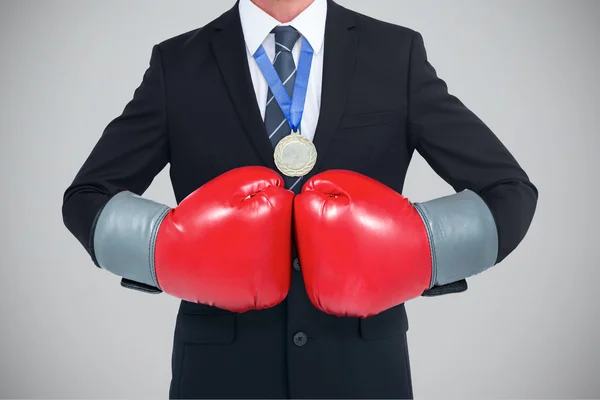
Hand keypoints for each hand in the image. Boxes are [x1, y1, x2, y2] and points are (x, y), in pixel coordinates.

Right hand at [155, 166, 293, 311]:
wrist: (168, 254)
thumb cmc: (196, 220)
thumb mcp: (230, 186)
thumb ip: (263, 180)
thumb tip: (283, 188)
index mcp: (276, 231)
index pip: (286, 206)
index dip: (261, 199)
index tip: (241, 207)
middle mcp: (278, 265)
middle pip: (284, 234)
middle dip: (264, 226)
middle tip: (234, 227)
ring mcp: (266, 288)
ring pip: (275, 256)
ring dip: (259, 248)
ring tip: (231, 244)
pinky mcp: (256, 299)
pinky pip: (263, 277)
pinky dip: (250, 268)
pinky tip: (232, 260)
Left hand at [294, 169, 430, 317]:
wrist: (426, 246)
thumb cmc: (390, 215)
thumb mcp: (352, 185)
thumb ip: (320, 186)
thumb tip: (303, 197)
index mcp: (312, 232)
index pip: (300, 214)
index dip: (323, 205)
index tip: (343, 209)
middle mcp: (316, 268)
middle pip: (306, 244)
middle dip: (324, 233)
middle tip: (353, 230)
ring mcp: (332, 293)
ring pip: (319, 269)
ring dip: (333, 258)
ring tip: (359, 247)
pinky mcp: (347, 307)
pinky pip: (337, 289)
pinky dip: (347, 277)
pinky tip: (362, 265)